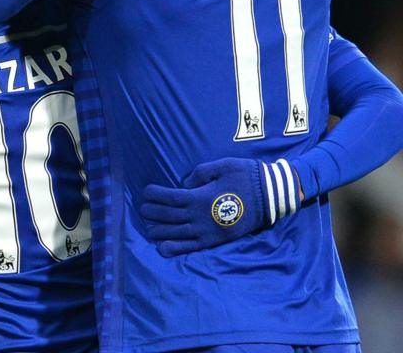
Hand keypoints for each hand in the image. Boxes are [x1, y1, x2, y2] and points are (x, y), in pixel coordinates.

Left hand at [140, 157, 299, 256]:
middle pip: (168, 216)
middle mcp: (200, 216)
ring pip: (175, 233)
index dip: (154, 195)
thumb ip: (199, 174)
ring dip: (158, 230)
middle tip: (143, 209)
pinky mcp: (215, 241)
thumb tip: (183, 185)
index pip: (169, 198)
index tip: (146, 192)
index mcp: (200, 197)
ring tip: (148, 226)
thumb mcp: (221, 166)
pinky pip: (191, 248)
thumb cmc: (246, 176)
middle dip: (151, 212)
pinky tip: (162, 248)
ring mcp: (207, 231)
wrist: (271, 196)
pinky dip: (175, 249)